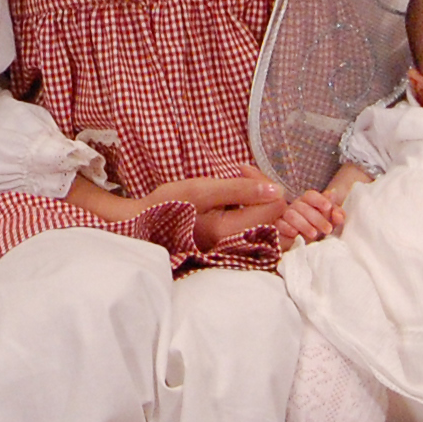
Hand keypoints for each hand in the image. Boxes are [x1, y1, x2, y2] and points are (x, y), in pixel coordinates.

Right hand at [65, 168, 286, 245]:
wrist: (145, 227)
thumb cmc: (168, 205)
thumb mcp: (200, 189)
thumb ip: (239, 189)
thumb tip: (276, 189)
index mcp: (230, 232)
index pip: (275, 207)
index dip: (264, 183)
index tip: (241, 171)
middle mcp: (239, 246)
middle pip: (276, 217)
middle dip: (264, 192)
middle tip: (241, 177)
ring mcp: (238, 251)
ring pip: (271, 224)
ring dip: (260, 203)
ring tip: (238, 190)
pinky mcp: (235, 250)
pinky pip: (260, 232)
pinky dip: (255, 214)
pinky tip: (236, 204)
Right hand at [274, 188, 348, 249]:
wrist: (302, 247)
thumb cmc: (317, 231)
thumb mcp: (331, 222)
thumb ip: (337, 214)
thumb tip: (338, 212)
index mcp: (307, 203)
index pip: (310, 195)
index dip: (319, 199)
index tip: (328, 207)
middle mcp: (295, 207)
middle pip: (302, 206)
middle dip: (317, 218)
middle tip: (328, 229)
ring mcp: (284, 216)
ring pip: (291, 214)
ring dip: (304, 224)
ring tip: (314, 234)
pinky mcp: (277, 227)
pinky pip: (279, 224)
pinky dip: (287, 228)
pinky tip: (295, 234)